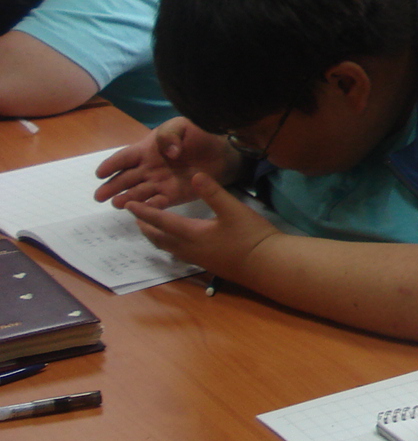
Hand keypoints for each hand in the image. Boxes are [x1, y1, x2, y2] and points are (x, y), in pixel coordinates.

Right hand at [94, 118, 238, 208]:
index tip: (100, 174)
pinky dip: (149, 207)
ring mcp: (159, 183)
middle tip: (99, 197)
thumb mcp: (183, 126)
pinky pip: (157, 202)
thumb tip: (169, 152)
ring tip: (117, 204)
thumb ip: (170, 135)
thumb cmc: (200, 135)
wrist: (223, 152)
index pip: (124, 157)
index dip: (111, 165)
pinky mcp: (172, 195)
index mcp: (148, 150)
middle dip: (111, 187)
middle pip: (125, 179)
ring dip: (127, 198)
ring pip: (138, 193)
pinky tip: (143, 210)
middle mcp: (149, 168)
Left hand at [124, 173, 278, 272]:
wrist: (265, 264)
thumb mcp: (233, 209)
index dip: (144, 212)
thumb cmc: (250, 235)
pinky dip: (170, 245)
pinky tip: (178, 243)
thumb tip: (194, 175)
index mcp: (192, 233)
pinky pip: (179, 254)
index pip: (161, 221)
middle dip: (146, 227)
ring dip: (156, 238)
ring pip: (168, 248)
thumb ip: (213, 192)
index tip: (129, 205)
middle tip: (136, 218)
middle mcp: (189, 248)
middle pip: (160, 238)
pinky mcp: (208, 264)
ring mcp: (198, 259)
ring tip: (151, 230)